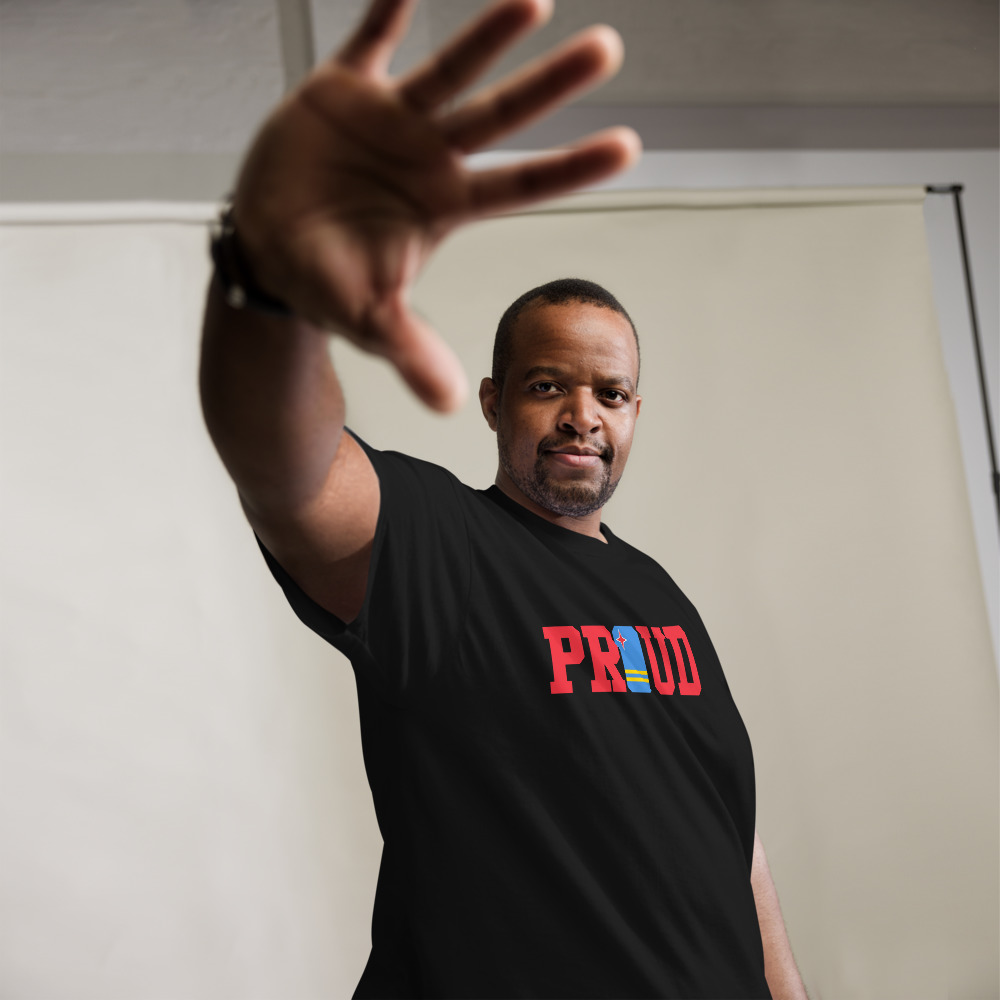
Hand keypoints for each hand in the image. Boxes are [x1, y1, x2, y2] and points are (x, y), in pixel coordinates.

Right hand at [232, 0, 640, 410]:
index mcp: (445, 206)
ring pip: (449, 69)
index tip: (628, 148)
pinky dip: (388, 8)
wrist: (268, 249)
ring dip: (488, 35)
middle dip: (550, 85)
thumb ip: (411, 351)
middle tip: (608, 51)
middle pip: (500, 116)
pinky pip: (369, 39)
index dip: (571, 168)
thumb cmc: (326, 282)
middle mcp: (429, 156)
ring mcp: (389, 120)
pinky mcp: (341, 91)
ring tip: (534, 0)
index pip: (521, 186)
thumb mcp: (369, 320)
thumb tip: (450, 403)